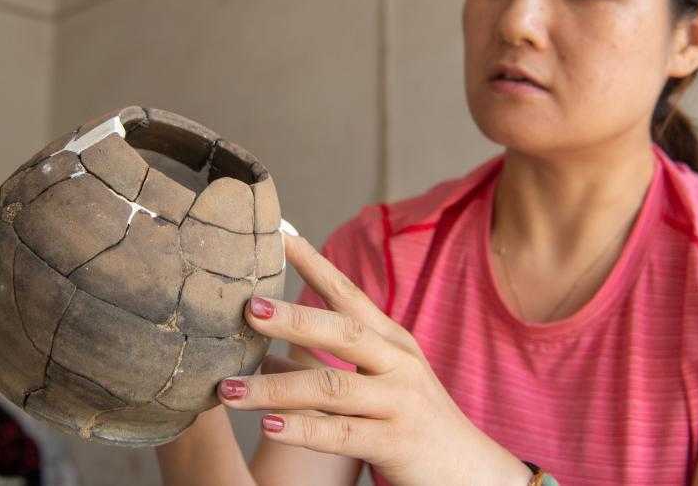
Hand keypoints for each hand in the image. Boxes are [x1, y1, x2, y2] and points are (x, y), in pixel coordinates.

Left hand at [215, 232, 528, 485]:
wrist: (467, 471)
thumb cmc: (409, 420)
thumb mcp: (375, 382)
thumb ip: (324, 365)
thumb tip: (262, 354)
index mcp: (391, 341)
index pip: (348, 293)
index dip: (314, 263)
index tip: (278, 235)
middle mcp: (398, 363)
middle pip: (342, 331)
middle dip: (294, 318)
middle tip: (248, 307)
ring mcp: (399, 401)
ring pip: (331, 387)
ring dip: (274, 387)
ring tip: (230, 387)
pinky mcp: (396, 442)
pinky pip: (341, 433)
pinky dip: (303, 429)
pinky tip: (269, 426)